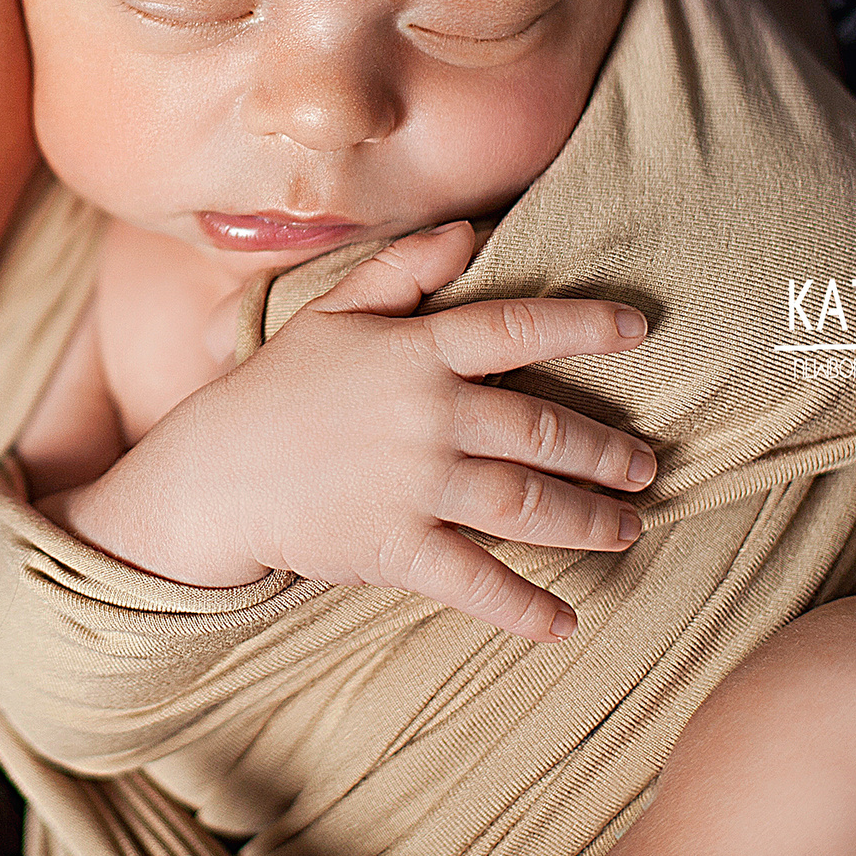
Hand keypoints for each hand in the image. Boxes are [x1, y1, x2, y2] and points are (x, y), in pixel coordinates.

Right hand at [49, 222, 657, 641]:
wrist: (210, 475)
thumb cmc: (275, 388)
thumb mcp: (330, 313)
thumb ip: (402, 269)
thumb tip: (470, 232)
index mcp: (414, 351)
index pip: (517, 327)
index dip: (585, 324)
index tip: (641, 329)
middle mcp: (426, 415)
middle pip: (543, 429)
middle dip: (606, 451)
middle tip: (645, 467)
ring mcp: (413, 484)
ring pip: (529, 504)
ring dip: (590, 520)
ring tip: (627, 527)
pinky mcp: (395, 548)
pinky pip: (476, 582)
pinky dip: (526, 608)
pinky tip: (566, 623)